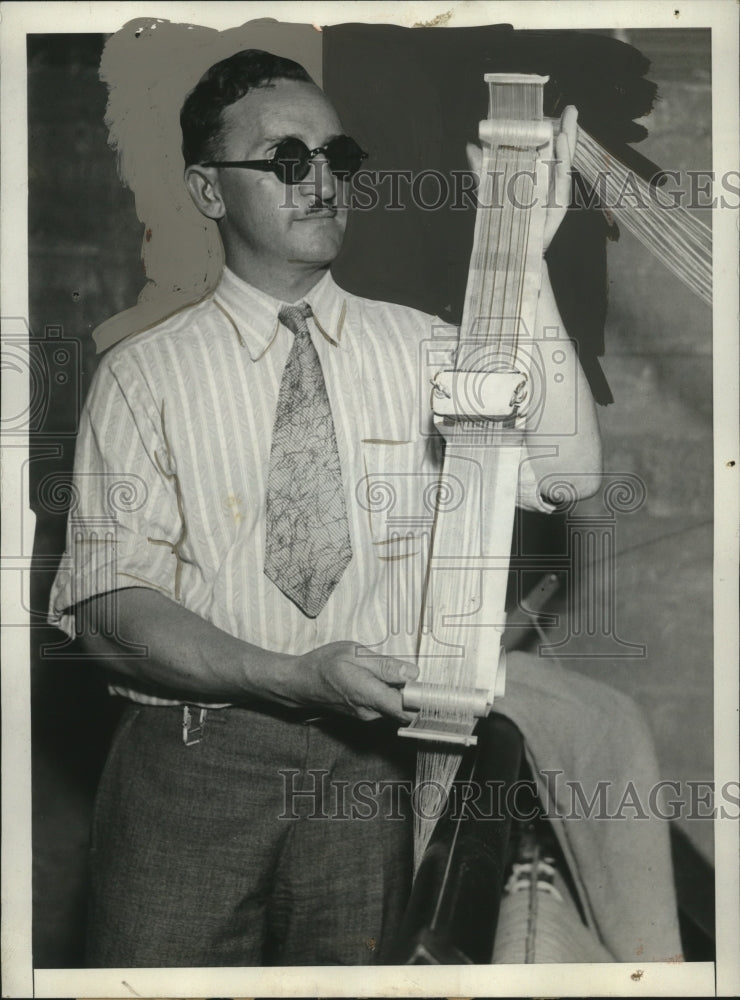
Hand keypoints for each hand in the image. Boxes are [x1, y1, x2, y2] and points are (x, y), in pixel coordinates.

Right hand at [277, 641, 418, 723]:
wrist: (301, 682)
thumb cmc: (324, 665)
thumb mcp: (354, 654)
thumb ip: (384, 665)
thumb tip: (412, 672)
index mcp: (369, 695)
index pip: (408, 710)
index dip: (425, 702)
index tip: (436, 689)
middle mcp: (371, 712)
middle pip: (406, 709)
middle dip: (416, 693)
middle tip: (417, 674)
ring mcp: (367, 716)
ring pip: (397, 707)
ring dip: (403, 693)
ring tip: (399, 673)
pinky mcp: (365, 714)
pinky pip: (386, 707)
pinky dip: (392, 695)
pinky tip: (386, 680)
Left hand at [465, 105, 577, 250]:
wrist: (509, 251)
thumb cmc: (502, 220)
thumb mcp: (489, 191)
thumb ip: (482, 169)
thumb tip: (470, 146)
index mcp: (534, 175)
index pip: (543, 148)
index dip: (548, 130)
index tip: (549, 111)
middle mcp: (546, 182)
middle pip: (559, 152)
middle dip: (566, 130)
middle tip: (571, 108)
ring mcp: (553, 193)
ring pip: (565, 164)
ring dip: (567, 142)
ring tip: (569, 121)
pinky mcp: (558, 206)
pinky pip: (562, 182)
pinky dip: (563, 162)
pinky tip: (562, 144)